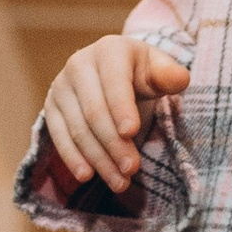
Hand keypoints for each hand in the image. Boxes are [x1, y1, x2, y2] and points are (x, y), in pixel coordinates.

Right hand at [40, 35, 189, 192]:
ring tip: (119, 181)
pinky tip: (87, 176)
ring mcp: (61, 86)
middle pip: (94, 110)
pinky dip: (72, 158)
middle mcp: (79, 64)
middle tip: (132, 169)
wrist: (110, 72)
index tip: (132, 132)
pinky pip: (58, 136)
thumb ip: (170, 75)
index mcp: (109, 50)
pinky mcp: (51, 107)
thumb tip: (180, 79)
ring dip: (98, 158)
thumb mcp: (158, 69)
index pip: (115, 82)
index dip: (122, 108)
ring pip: (78, 128)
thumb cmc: (140, 73)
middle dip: (113, 143)